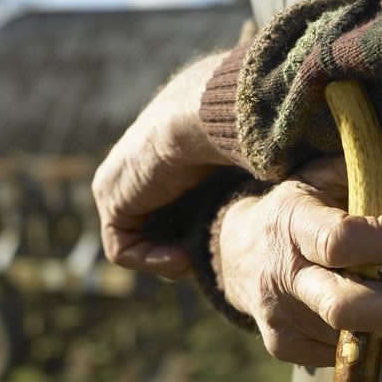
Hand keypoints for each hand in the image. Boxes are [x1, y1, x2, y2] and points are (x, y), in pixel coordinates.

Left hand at [92, 52, 230, 278]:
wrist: (207, 121)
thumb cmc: (237, 136)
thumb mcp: (243, 167)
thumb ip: (240, 189)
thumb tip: (272, 213)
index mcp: (169, 159)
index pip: (177, 211)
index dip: (201, 235)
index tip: (226, 242)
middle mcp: (140, 170)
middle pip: (159, 229)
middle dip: (185, 251)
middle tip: (212, 256)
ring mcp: (119, 183)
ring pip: (141, 243)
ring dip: (172, 260)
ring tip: (199, 256)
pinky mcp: (110, 199)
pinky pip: (123, 249)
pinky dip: (154, 260)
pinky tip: (184, 255)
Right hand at [217, 156, 381, 365]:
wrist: (237, 254)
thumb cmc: (296, 210)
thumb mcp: (322, 176)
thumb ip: (368, 171)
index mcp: (290, 224)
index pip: (337, 242)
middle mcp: (281, 277)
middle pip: (344, 308)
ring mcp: (281, 319)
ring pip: (354, 339)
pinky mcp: (287, 347)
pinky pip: (348, 357)